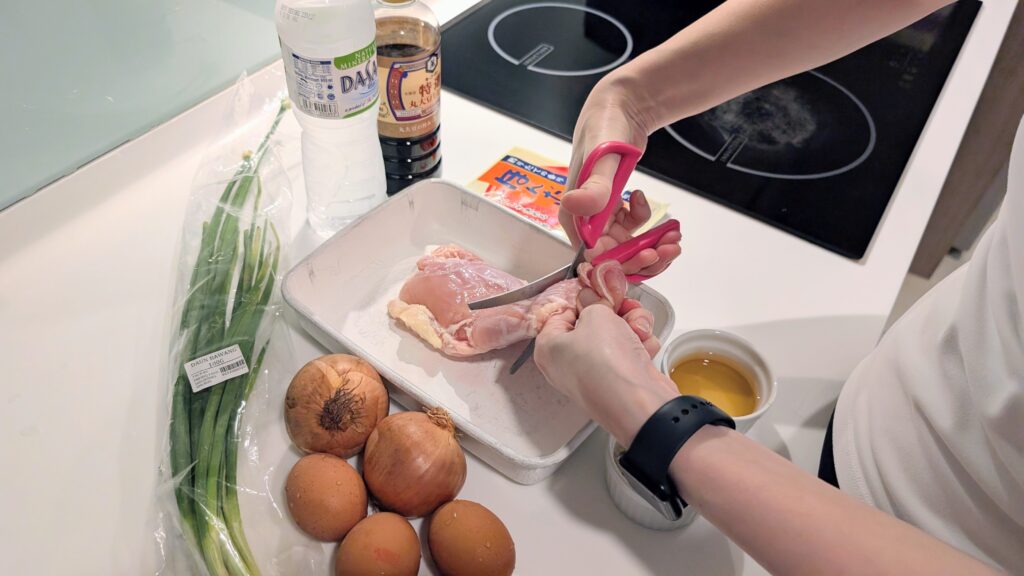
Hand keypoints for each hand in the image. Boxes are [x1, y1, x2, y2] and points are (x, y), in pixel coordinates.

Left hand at [535, 262, 677, 445]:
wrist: (639, 403)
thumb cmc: (607, 360)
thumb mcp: (597, 315)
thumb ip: (593, 299)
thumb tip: (590, 293)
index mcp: (548, 347)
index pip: (562, 311)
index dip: (584, 297)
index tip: (600, 287)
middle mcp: (566, 363)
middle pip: (591, 322)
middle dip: (615, 311)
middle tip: (625, 306)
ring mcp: (593, 373)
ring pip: (615, 334)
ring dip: (632, 326)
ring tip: (638, 331)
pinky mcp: (618, 380)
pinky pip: (628, 352)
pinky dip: (639, 347)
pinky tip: (644, 349)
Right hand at [561, 74, 681, 276]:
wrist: (621, 108)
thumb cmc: (605, 128)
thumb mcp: (602, 159)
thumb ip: (594, 186)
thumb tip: (576, 205)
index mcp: (574, 216)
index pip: (593, 256)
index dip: (621, 264)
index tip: (646, 256)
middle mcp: (584, 221)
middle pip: (612, 258)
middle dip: (643, 258)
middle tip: (670, 249)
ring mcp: (601, 217)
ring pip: (626, 249)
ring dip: (652, 247)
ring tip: (674, 238)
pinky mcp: (615, 211)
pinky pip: (632, 232)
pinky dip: (649, 228)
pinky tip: (652, 208)